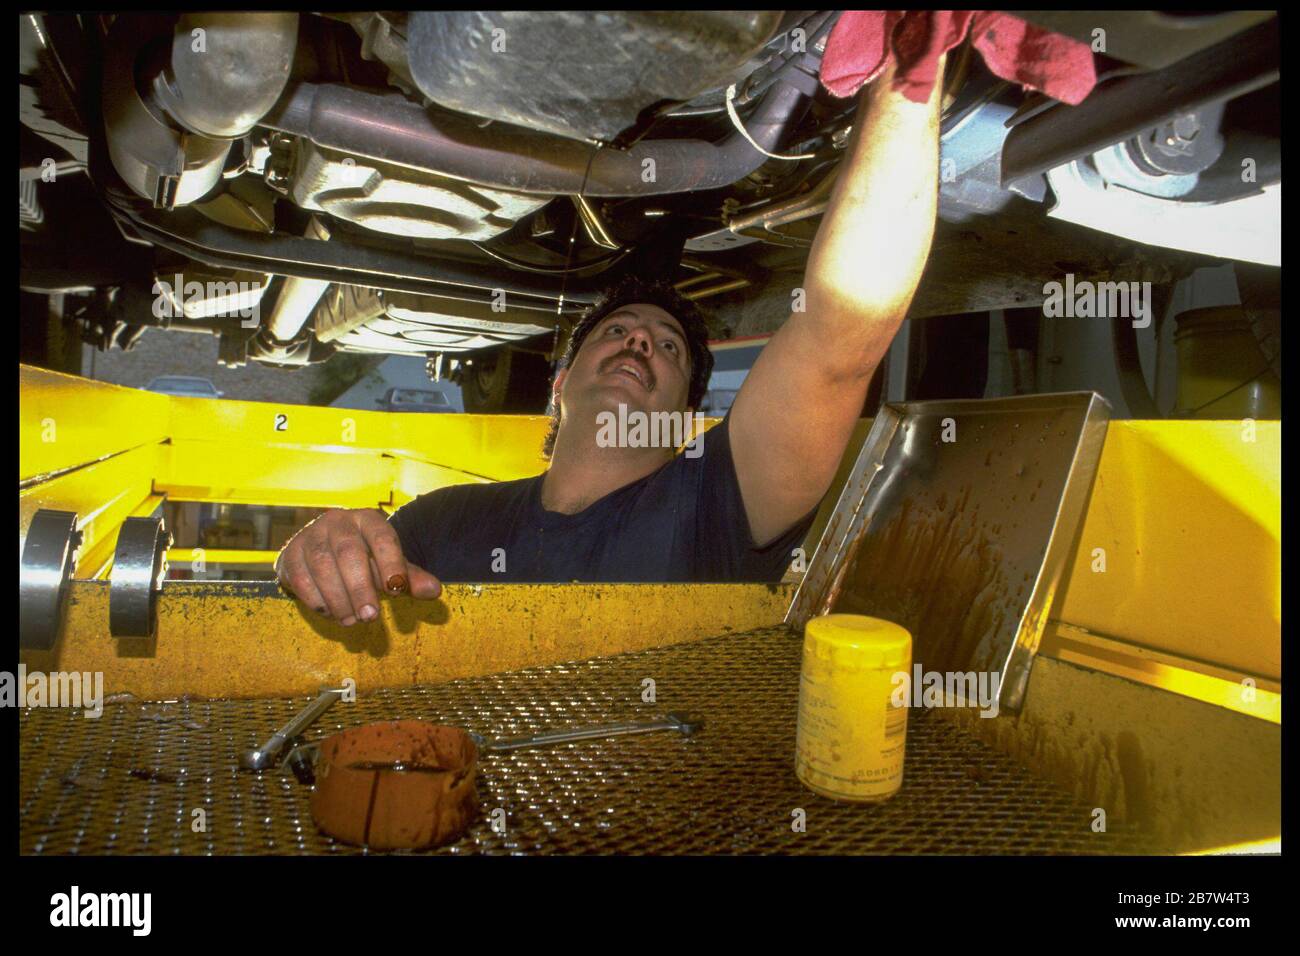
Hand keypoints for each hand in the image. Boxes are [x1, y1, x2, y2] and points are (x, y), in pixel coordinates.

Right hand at [275, 508, 440, 624]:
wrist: (322, 551)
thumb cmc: (364, 559)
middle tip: (371, 616)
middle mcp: (338, 522)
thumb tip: (434, 591)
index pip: (383, 537)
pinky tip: (331, 613)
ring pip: (322, 566)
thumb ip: (410, 578)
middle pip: (349, 552)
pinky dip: (317, 599)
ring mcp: (311, 535)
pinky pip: (301, 578)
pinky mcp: (290, 553)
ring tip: (352, 621)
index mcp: (368, 520)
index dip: (391, 563)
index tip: (397, 589)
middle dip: (360, 587)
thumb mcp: (389, 565)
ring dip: (338, 598)